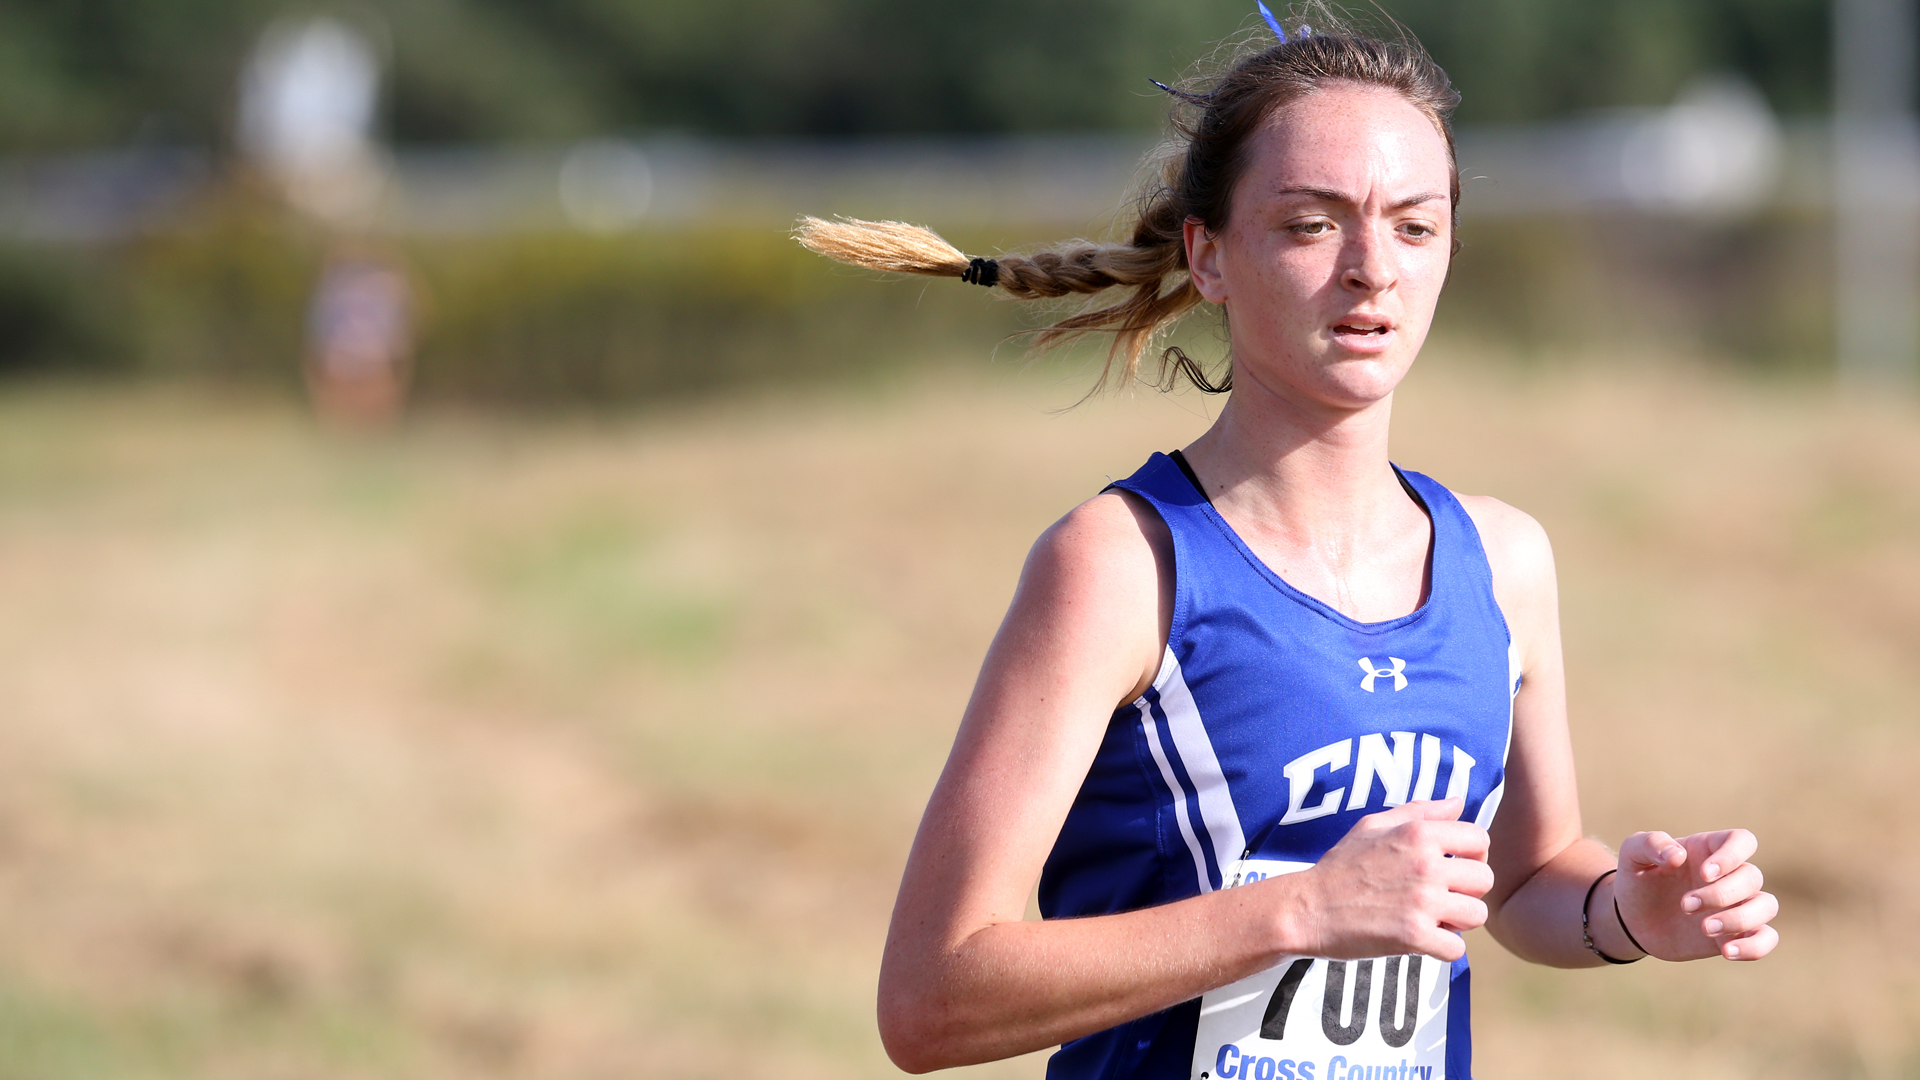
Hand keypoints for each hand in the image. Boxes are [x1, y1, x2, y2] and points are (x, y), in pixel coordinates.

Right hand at [1289, 798, 1492, 961]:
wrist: (1307, 908)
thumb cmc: (1340, 866)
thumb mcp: (1372, 826)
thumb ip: (1418, 812)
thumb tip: (1456, 803)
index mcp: (1418, 834)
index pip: (1480, 839)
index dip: (1473, 855)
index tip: (1454, 866)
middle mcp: (1425, 864)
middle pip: (1484, 880)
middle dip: (1467, 891)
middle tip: (1441, 897)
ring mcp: (1421, 902)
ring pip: (1476, 915)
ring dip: (1458, 922)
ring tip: (1432, 919)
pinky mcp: (1414, 936)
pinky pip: (1456, 948)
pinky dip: (1442, 949)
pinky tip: (1421, 939)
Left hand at [1614, 829, 1778, 960]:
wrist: (1632, 919)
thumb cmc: (1637, 879)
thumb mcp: (1632, 854)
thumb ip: (1650, 844)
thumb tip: (1677, 856)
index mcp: (1709, 849)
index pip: (1743, 841)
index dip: (1731, 855)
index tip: (1705, 874)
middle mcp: (1730, 875)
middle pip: (1752, 876)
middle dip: (1720, 894)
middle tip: (1685, 906)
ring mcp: (1737, 905)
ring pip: (1767, 906)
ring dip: (1740, 918)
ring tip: (1704, 929)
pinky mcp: (1736, 934)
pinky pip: (1767, 938)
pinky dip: (1755, 946)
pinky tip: (1727, 951)